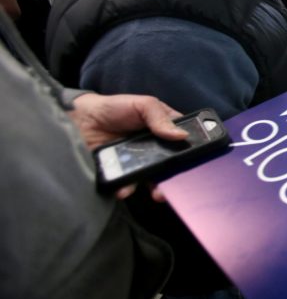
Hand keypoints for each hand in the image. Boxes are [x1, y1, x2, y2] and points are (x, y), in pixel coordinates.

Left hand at [68, 93, 186, 198]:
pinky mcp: (122, 173)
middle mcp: (155, 148)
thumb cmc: (114, 108)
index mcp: (164, 129)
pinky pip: (129, 184)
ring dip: (157, 188)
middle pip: (171, 165)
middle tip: (177, 184)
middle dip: (176, 176)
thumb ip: (160, 117)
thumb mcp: (142, 104)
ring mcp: (139, 162)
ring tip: (157, 193)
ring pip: (153, 178)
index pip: (183, 141)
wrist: (79, 120)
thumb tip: (182, 135)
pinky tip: (125, 189)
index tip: (196, 160)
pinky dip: (128, 189)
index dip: (191, 150)